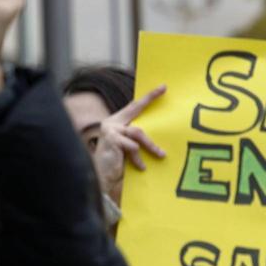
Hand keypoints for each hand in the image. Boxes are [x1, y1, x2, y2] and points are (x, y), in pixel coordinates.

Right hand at [94, 84, 166, 201]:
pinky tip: (140, 166)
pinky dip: (138, 157)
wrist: (102, 179)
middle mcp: (111, 122)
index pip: (133, 107)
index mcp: (116, 122)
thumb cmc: (117, 164)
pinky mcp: (112, 139)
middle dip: (149, 98)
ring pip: (138, 132)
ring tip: (160, 155)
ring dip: (150, 145)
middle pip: (134, 108)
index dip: (148, 97)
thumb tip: (158, 134)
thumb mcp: (129, 148)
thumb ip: (137, 138)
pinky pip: (133, 146)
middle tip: (163, 89)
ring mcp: (110, 130)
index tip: (162, 87)